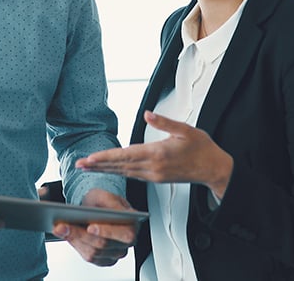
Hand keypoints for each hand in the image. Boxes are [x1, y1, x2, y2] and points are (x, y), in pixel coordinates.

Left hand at [52, 189, 135, 266]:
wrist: (96, 208)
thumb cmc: (102, 201)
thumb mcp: (105, 195)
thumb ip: (109, 202)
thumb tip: (108, 213)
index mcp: (132, 224)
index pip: (125, 234)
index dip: (107, 232)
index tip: (90, 227)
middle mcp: (126, 242)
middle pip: (103, 244)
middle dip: (81, 235)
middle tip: (63, 225)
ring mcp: (115, 253)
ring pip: (94, 253)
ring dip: (75, 240)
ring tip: (60, 228)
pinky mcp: (104, 259)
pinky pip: (89, 257)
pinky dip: (76, 246)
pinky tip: (66, 235)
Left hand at [76, 111, 233, 198]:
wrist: (214, 169)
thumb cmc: (202, 149)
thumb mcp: (186, 130)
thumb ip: (165, 122)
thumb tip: (148, 114)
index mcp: (158, 154)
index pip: (125, 155)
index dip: (106, 157)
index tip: (90, 158)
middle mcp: (153, 167)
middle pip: (120, 166)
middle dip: (98, 165)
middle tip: (79, 164)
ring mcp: (154, 175)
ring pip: (124, 172)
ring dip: (105, 169)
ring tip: (88, 167)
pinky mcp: (156, 178)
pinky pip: (132, 175)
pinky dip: (118, 172)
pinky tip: (109, 169)